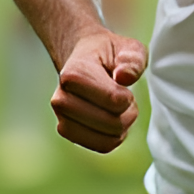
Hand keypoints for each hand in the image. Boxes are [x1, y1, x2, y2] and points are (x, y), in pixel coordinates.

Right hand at [50, 30, 148, 152]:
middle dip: (128, 112)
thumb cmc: (108, 51)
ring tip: (121, 107)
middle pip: (111, 122)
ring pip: (106, 138)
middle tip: (128, 97)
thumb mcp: (127, 46)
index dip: (128, 96)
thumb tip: (124, 77)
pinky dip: (115, 136)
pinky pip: (101, 146)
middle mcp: (61, 98)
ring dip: (123, 125)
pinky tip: (114, 119)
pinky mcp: (67, 131)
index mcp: (74, 73)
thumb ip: (132, 58)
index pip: (113, 100)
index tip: (125, 84)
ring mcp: (61, 117)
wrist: (83, 56)